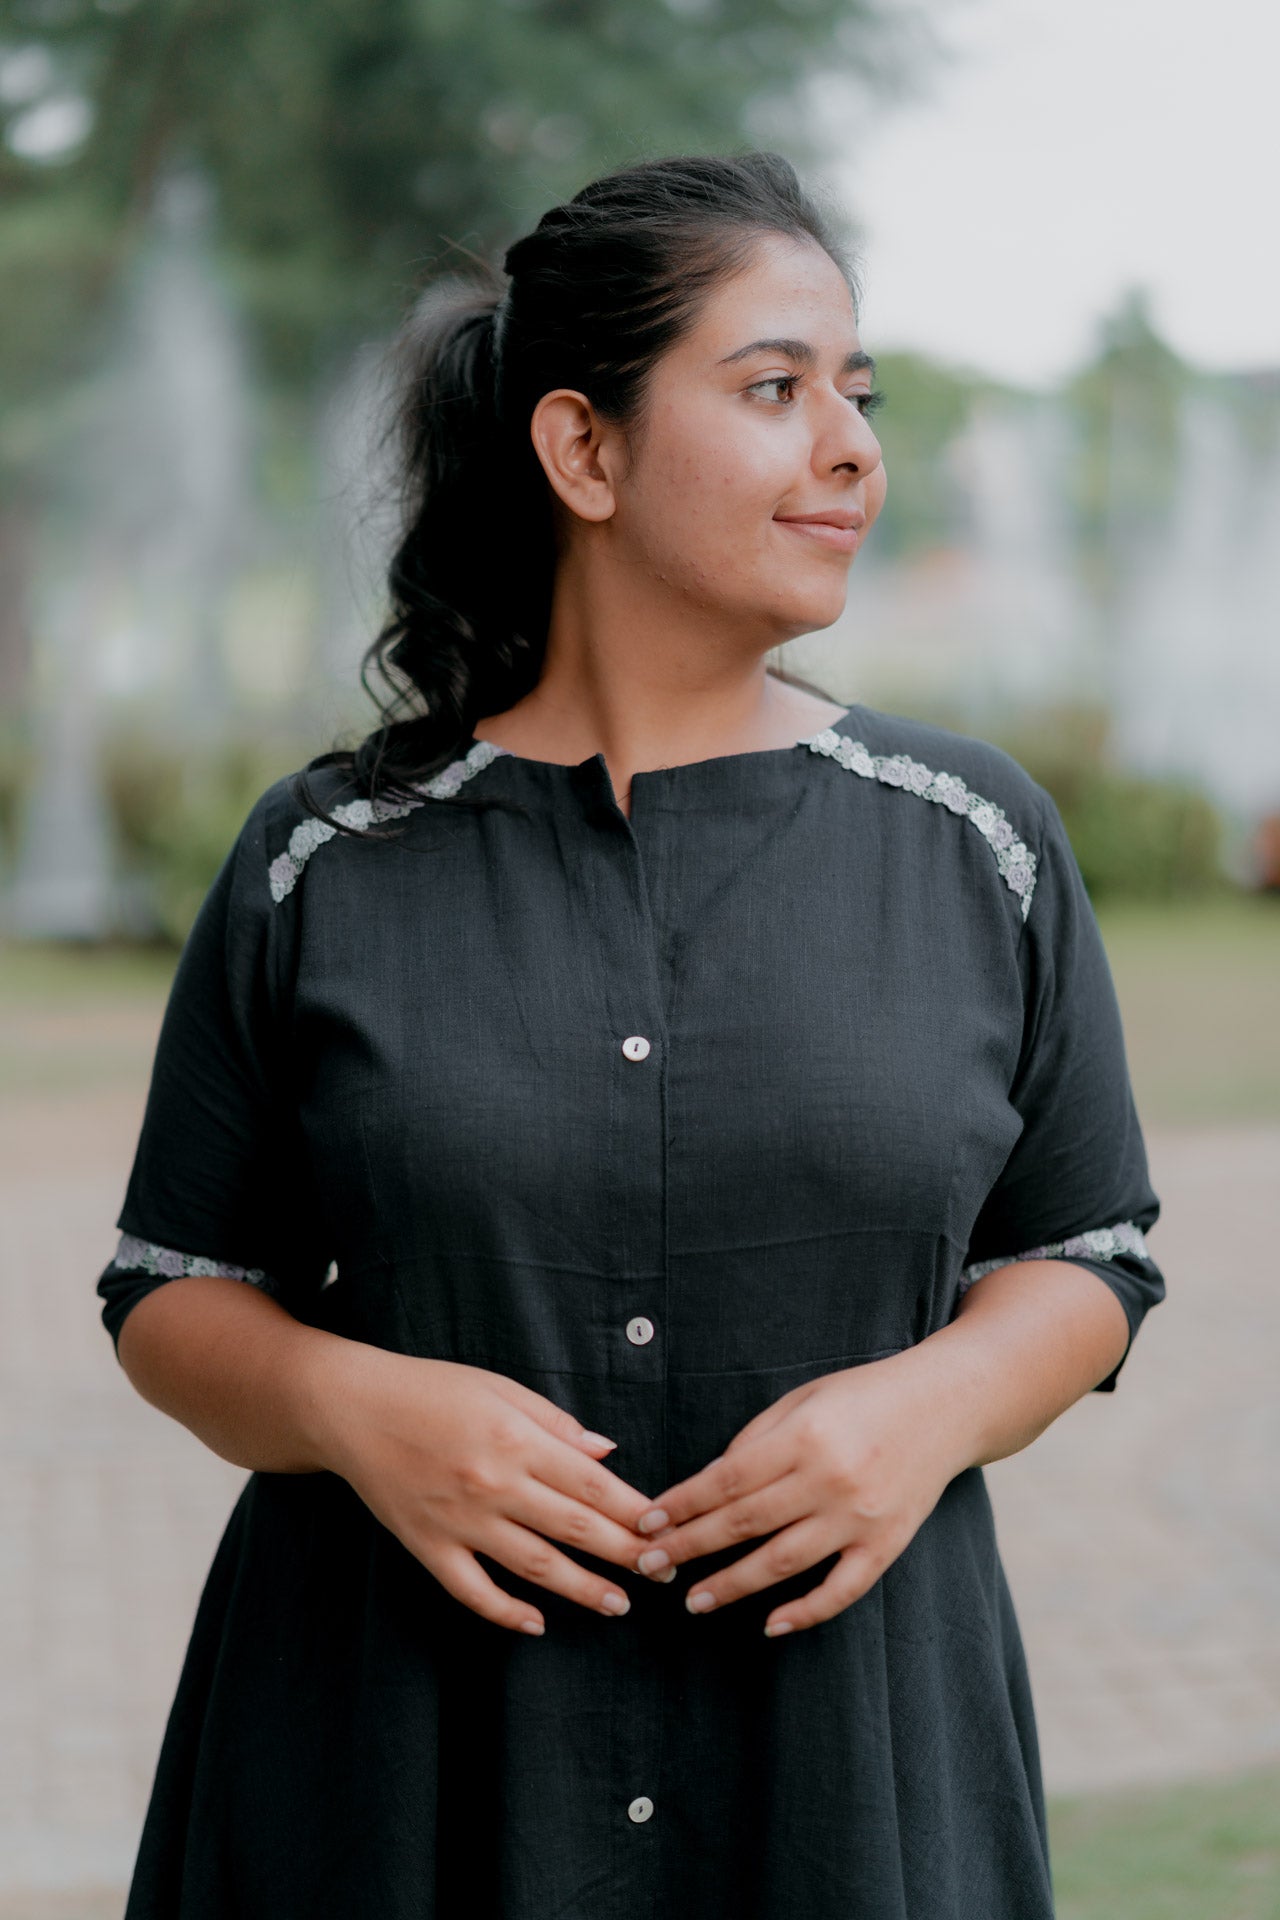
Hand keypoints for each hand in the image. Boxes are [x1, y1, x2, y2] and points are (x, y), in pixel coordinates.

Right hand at [311, 1345, 660, 1636]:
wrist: (352, 1408)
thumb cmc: (430, 1389)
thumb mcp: (499, 1388)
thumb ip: (555, 1422)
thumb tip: (606, 1453)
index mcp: (514, 1439)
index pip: (590, 1484)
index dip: (632, 1510)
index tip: (663, 1527)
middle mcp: (492, 1484)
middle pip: (573, 1527)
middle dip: (624, 1554)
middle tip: (661, 1573)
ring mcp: (458, 1520)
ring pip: (534, 1566)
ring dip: (582, 1589)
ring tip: (619, 1604)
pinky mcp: (427, 1546)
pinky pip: (472, 1591)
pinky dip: (506, 1612)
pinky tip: (538, 1625)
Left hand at [629, 1355, 968, 1636]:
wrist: (945, 1406)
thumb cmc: (864, 1396)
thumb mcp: (804, 1398)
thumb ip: (757, 1438)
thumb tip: (712, 1484)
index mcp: (804, 1437)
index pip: (726, 1480)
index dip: (682, 1504)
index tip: (647, 1522)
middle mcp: (829, 1480)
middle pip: (744, 1524)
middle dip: (690, 1547)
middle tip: (649, 1565)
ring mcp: (860, 1518)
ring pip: (783, 1563)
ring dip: (733, 1585)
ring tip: (695, 1601)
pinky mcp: (887, 1545)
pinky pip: (841, 1590)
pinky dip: (805, 1612)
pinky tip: (771, 1624)